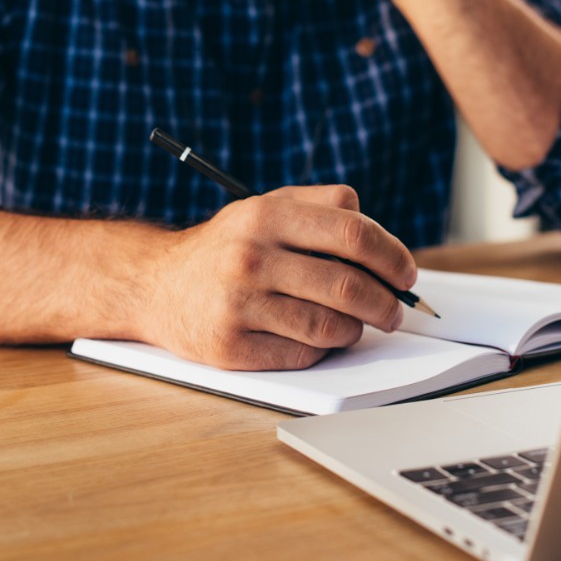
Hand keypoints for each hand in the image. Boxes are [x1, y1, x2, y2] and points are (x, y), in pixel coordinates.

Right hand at [137, 184, 417, 370]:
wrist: (155, 284)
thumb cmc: (225, 247)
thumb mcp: (265, 207)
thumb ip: (322, 205)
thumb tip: (379, 236)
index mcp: (266, 215)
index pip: (351, 232)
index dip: (392, 255)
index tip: (406, 273)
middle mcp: (251, 257)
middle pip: (348, 285)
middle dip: (385, 303)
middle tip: (395, 310)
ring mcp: (239, 304)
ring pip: (330, 327)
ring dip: (355, 330)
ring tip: (354, 325)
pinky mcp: (231, 347)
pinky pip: (302, 355)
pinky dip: (321, 350)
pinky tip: (315, 339)